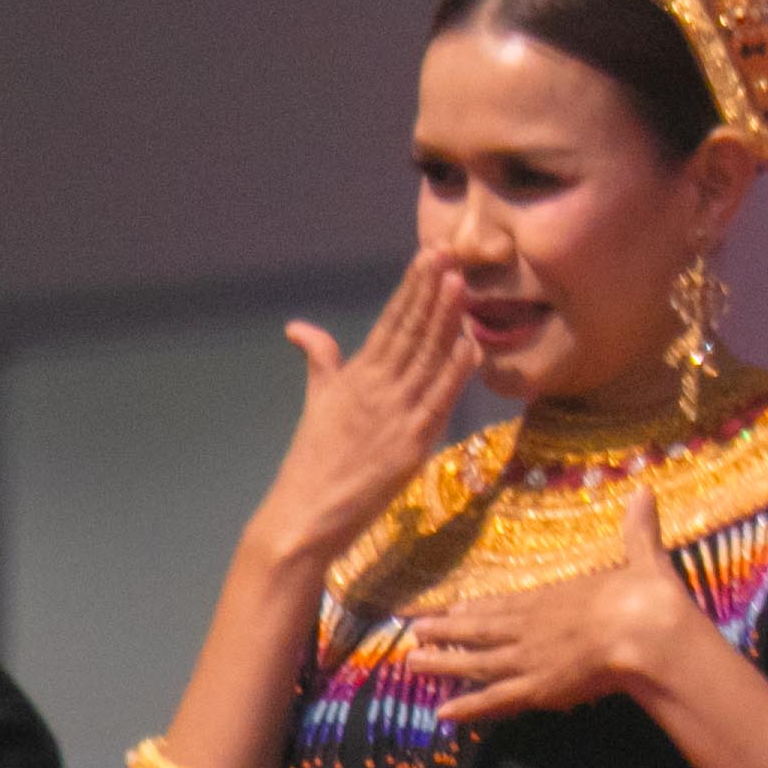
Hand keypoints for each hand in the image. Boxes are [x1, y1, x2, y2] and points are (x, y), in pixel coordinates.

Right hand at [244, 254, 479, 568]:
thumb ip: (320, 361)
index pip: (389, 321)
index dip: (411, 287)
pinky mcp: (410, 445)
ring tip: (459, 282)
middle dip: (429, 290)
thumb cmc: (313, 460)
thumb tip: (298, 327)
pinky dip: (454, 372)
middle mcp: (375, 388)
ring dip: (444, 319)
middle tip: (449, 252)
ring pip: (425, 359)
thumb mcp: (316, 402)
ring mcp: (394, 415)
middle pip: (409, 331)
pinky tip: (470, 344)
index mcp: (355, 375)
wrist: (304, 515)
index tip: (429, 255)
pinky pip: (437, 402)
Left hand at [404, 488, 703, 724]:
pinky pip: (494, 699)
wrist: (647, 633)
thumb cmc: (646, 597)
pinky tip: (442, 714)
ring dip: (443, 663)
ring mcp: (529, 658)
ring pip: (476, 662)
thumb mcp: (642, 559)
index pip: (505, 604)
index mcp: (552, 598)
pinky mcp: (536, 688)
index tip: (449, 609)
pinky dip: (467, 706)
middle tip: (412, 630)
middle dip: (444, 630)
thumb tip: (645, 492)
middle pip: (479, 629)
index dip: (475, 608)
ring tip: (410, 663)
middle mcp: (531, 627)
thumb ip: (638, 531)